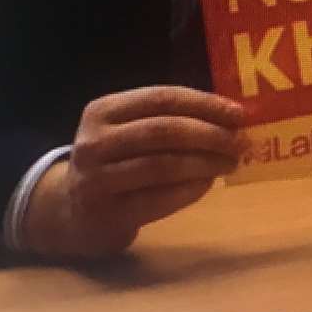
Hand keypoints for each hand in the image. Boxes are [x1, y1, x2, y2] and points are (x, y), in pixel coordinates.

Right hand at [23, 86, 244, 258]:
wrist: (71, 211)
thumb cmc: (115, 160)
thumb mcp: (129, 129)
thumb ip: (170, 118)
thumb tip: (231, 117)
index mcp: (103, 110)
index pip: (162, 98)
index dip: (205, 104)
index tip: (239, 113)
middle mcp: (95, 141)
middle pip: (164, 131)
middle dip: (210, 134)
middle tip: (241, 142)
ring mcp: (96, 179)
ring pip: (163, 165)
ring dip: (205, 163)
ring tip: (231, 162)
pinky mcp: (106, 214)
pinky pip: (158, 199)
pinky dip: (190, 189)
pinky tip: (208, 184)